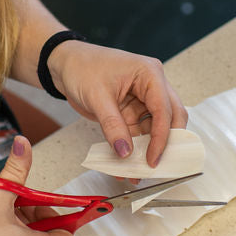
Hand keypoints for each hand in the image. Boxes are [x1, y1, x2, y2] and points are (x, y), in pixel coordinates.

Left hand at [48, 42, 187, 166]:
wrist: (64, 64)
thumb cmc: (82, 67)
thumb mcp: (97, 97)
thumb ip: (113, 126)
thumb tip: (126, 151)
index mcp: (150, 74)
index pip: (164, 109)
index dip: (161, 136)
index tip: (153, 158)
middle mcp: (151, 86)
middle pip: (170, 118)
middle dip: (165, 143)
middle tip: (156, 166)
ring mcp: (142, 100)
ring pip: (155, 129)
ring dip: (147, 149)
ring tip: (138, 171)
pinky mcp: (132, 111)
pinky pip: (138, 133)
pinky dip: (134, 148)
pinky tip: (126, 164)